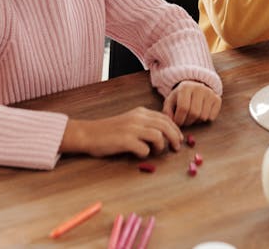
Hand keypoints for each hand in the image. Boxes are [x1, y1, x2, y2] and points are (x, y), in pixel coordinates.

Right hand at [60, 106, 183, 158]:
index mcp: (141, 112)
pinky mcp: (125, 141)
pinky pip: (144, 149)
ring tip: (156, 152)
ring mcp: (132, 129)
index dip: (175, 129)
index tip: (179, 138)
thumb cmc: (110, 131)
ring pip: (158, 135)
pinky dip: (146, 154)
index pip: (165, 118)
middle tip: (176, 148)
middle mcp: (138, 118)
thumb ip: (144, 124)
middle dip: (175, 137)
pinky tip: (140, 155)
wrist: (89, 133)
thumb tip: (163, 134)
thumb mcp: (130, 122)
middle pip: (166, 125)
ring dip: (161, 146)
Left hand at [163, 81, 221, 126]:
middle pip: (194, 113)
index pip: (183, 108)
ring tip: (192, 115)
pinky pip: (212, 117)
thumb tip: (172, 123)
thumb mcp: (170, 101)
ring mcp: (209, 93)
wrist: (195, 86)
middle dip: (188, 122)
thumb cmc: (180, 97)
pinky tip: (201, 113)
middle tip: (185, 121)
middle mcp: (199, 88)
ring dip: (196, 121)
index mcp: (185, 87)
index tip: (177, 122)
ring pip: (203, 117)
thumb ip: (167, 112)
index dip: (179, 120)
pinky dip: (206, 119)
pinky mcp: (217, 99)